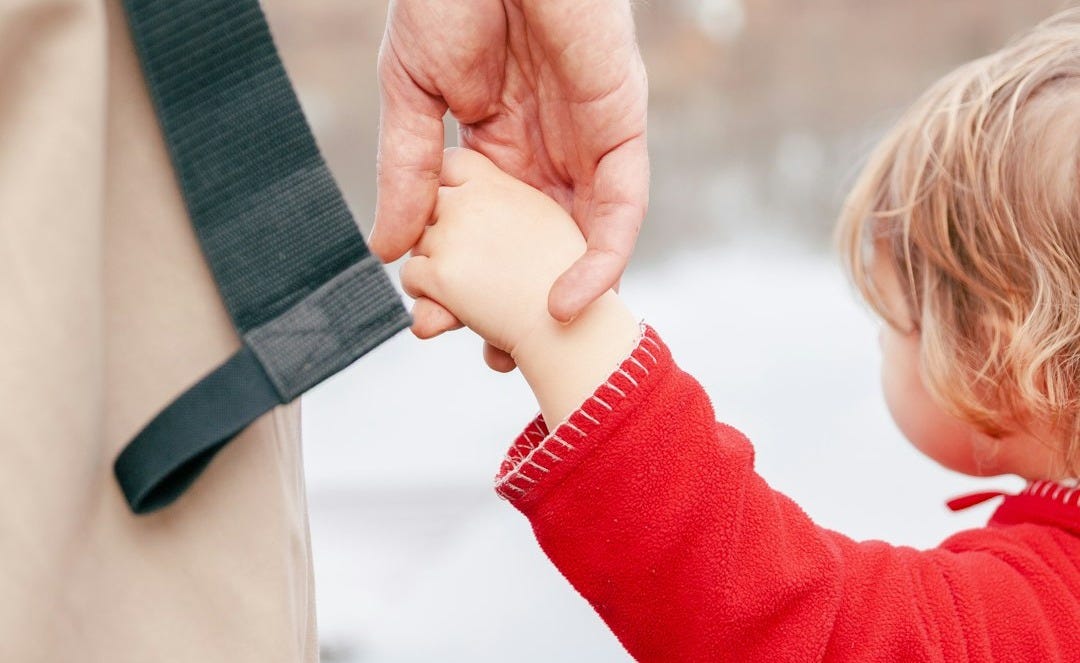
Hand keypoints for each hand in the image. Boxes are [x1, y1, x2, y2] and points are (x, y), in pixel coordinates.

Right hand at [373, 0, 648, 369]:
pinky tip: (565, 303)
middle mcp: (544, 152)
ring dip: (558, 298)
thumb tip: (388, 249)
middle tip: (487, 356)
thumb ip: (407, 172)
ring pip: (581, 239)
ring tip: (522, 351)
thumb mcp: (411, 96)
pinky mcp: (620, 128)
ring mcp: (585, 143)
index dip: (463, 278)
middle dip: (511, 301)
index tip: (434, 323)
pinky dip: (600, 258)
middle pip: (534, 246)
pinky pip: (621, 208)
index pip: (484, 230)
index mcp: (494, 145)